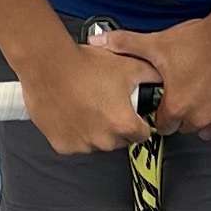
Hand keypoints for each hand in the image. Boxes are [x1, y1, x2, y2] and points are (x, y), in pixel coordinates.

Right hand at [19, 34, 161, 157]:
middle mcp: (104, 140)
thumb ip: (151, 75)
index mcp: (123, 124)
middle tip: (105, 104)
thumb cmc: (82, 65)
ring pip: (96, 143)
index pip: (142, 134)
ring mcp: (82, 145)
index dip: (138, 122)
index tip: (131, 114)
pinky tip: (73, 112)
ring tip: (87, 105)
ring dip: (95, 130)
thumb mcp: (127, 65)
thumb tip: (162, 80)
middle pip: (119, 140)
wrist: (48, 65)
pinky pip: (75, 143)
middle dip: (115, 125)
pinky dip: (75, 132)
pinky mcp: (63, 145)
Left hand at [103, 9, 210, 141]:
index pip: (163, 125)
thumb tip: (97, 40)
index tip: (167, 104)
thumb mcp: (157, 42)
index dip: (163, 114)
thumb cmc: (200, 40)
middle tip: (187, 97)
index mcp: (176, 105)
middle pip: (186, 127)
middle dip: (184, 116)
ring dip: (206, 121)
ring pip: (210, 131)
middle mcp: (199, 117)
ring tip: (206, 101)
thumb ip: (125, 44)